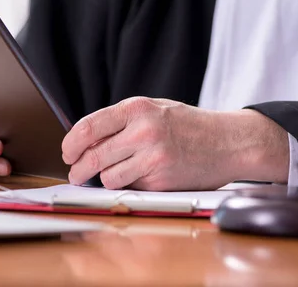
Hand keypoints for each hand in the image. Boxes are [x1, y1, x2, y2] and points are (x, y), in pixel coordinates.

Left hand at [62, 97, 288, 190]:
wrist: (230, 141)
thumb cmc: (189, 125)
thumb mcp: (154, 109)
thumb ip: (121, 121)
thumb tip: (84, 142)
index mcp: (137, 108)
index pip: (88, 127)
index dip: (71, 143)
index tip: (67, 152)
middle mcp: (143, 132)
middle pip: (92, 156)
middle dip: (78, 169)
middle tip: (76, 173)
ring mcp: (153, 158)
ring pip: (108, 177)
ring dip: (106, 179)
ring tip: (117, 171)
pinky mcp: (161, 182)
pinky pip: (130, 188)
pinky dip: (130, 185)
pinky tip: (144, 175)